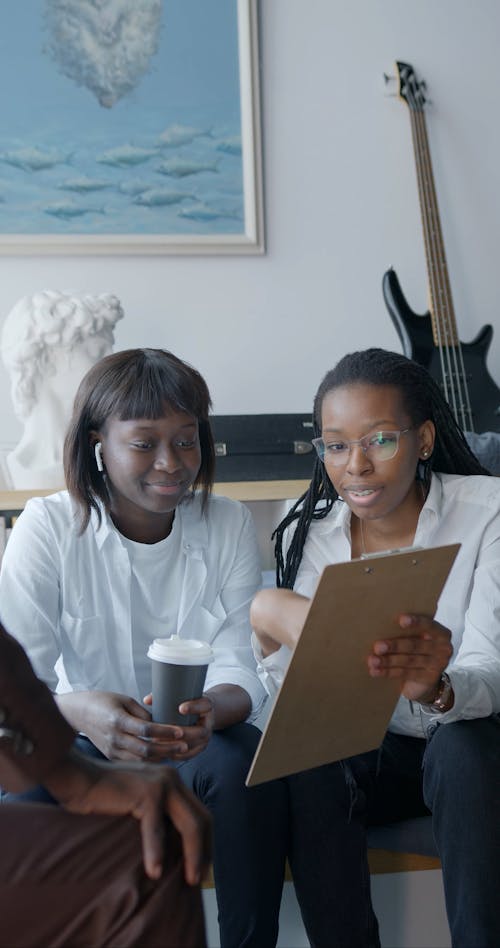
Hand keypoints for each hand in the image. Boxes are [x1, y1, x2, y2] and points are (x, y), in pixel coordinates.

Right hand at [44, 749, 211, 882]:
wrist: (76, 776)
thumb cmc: (100, 795)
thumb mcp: (136, 803)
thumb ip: (155, 815)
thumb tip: (170, 849)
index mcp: (171, 781)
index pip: (200, 813)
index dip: (205, 841)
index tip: (202, 867)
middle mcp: (172, 779)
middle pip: (202, 818)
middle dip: (205, 850)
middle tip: (199, 878)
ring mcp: (162, 784)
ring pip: (190, 825)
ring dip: (192, 855)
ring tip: (189, 880)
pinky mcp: (146, 793)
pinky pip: (156, 829)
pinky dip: (157, 852)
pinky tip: (155, 872)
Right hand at [57, 691, 188, 761]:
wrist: (77, 714)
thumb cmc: (102, 701)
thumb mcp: (123, 700)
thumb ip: (142, 712)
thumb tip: (161, 723)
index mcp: (118, 720)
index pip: (146, 729)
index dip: (165, 731)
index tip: (181, 730)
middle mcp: (114, 738)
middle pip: (146, 748)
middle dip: (168, 748)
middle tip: (185, 745)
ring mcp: (111, 750)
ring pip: (141, 759)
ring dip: (160, 756)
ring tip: (177, 751)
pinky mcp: (110, 757)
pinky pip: (133, 762)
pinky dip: (148, 760)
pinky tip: (161, 756)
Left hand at [143, 693, 214, 761]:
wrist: (203, 714)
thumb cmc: (189, 703)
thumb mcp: (184, 695)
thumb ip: (166, 696)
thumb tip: (147, 700)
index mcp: (207, 706)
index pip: (204, 705)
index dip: (193, 707)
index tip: (181, 708)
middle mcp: (209, 723)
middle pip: (200, 732)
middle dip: (182, 733)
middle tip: (164, 732)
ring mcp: (205, 738)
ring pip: (193, 745)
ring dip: (176, 746)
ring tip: (159, 743)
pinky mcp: (199, 748)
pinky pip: (189, 755)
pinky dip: (176, 755)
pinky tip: (163, 753)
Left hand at [367, 614, 452, 702]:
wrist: (423, 680)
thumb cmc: (416, 650)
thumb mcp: (416, 638)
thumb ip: (406, 631)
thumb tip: (380, 624)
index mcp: (441, 632)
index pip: (429, 625)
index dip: (416, 622)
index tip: (401, 620)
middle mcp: (443, 648)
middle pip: (415, 645)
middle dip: (395, 645)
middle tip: (378, 646)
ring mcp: (437, 664)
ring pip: (408, 660)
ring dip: (388, 661)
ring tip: (372, 660)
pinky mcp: (429, 679)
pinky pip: (406, 673)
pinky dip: (388, 672)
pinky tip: (376, 671)